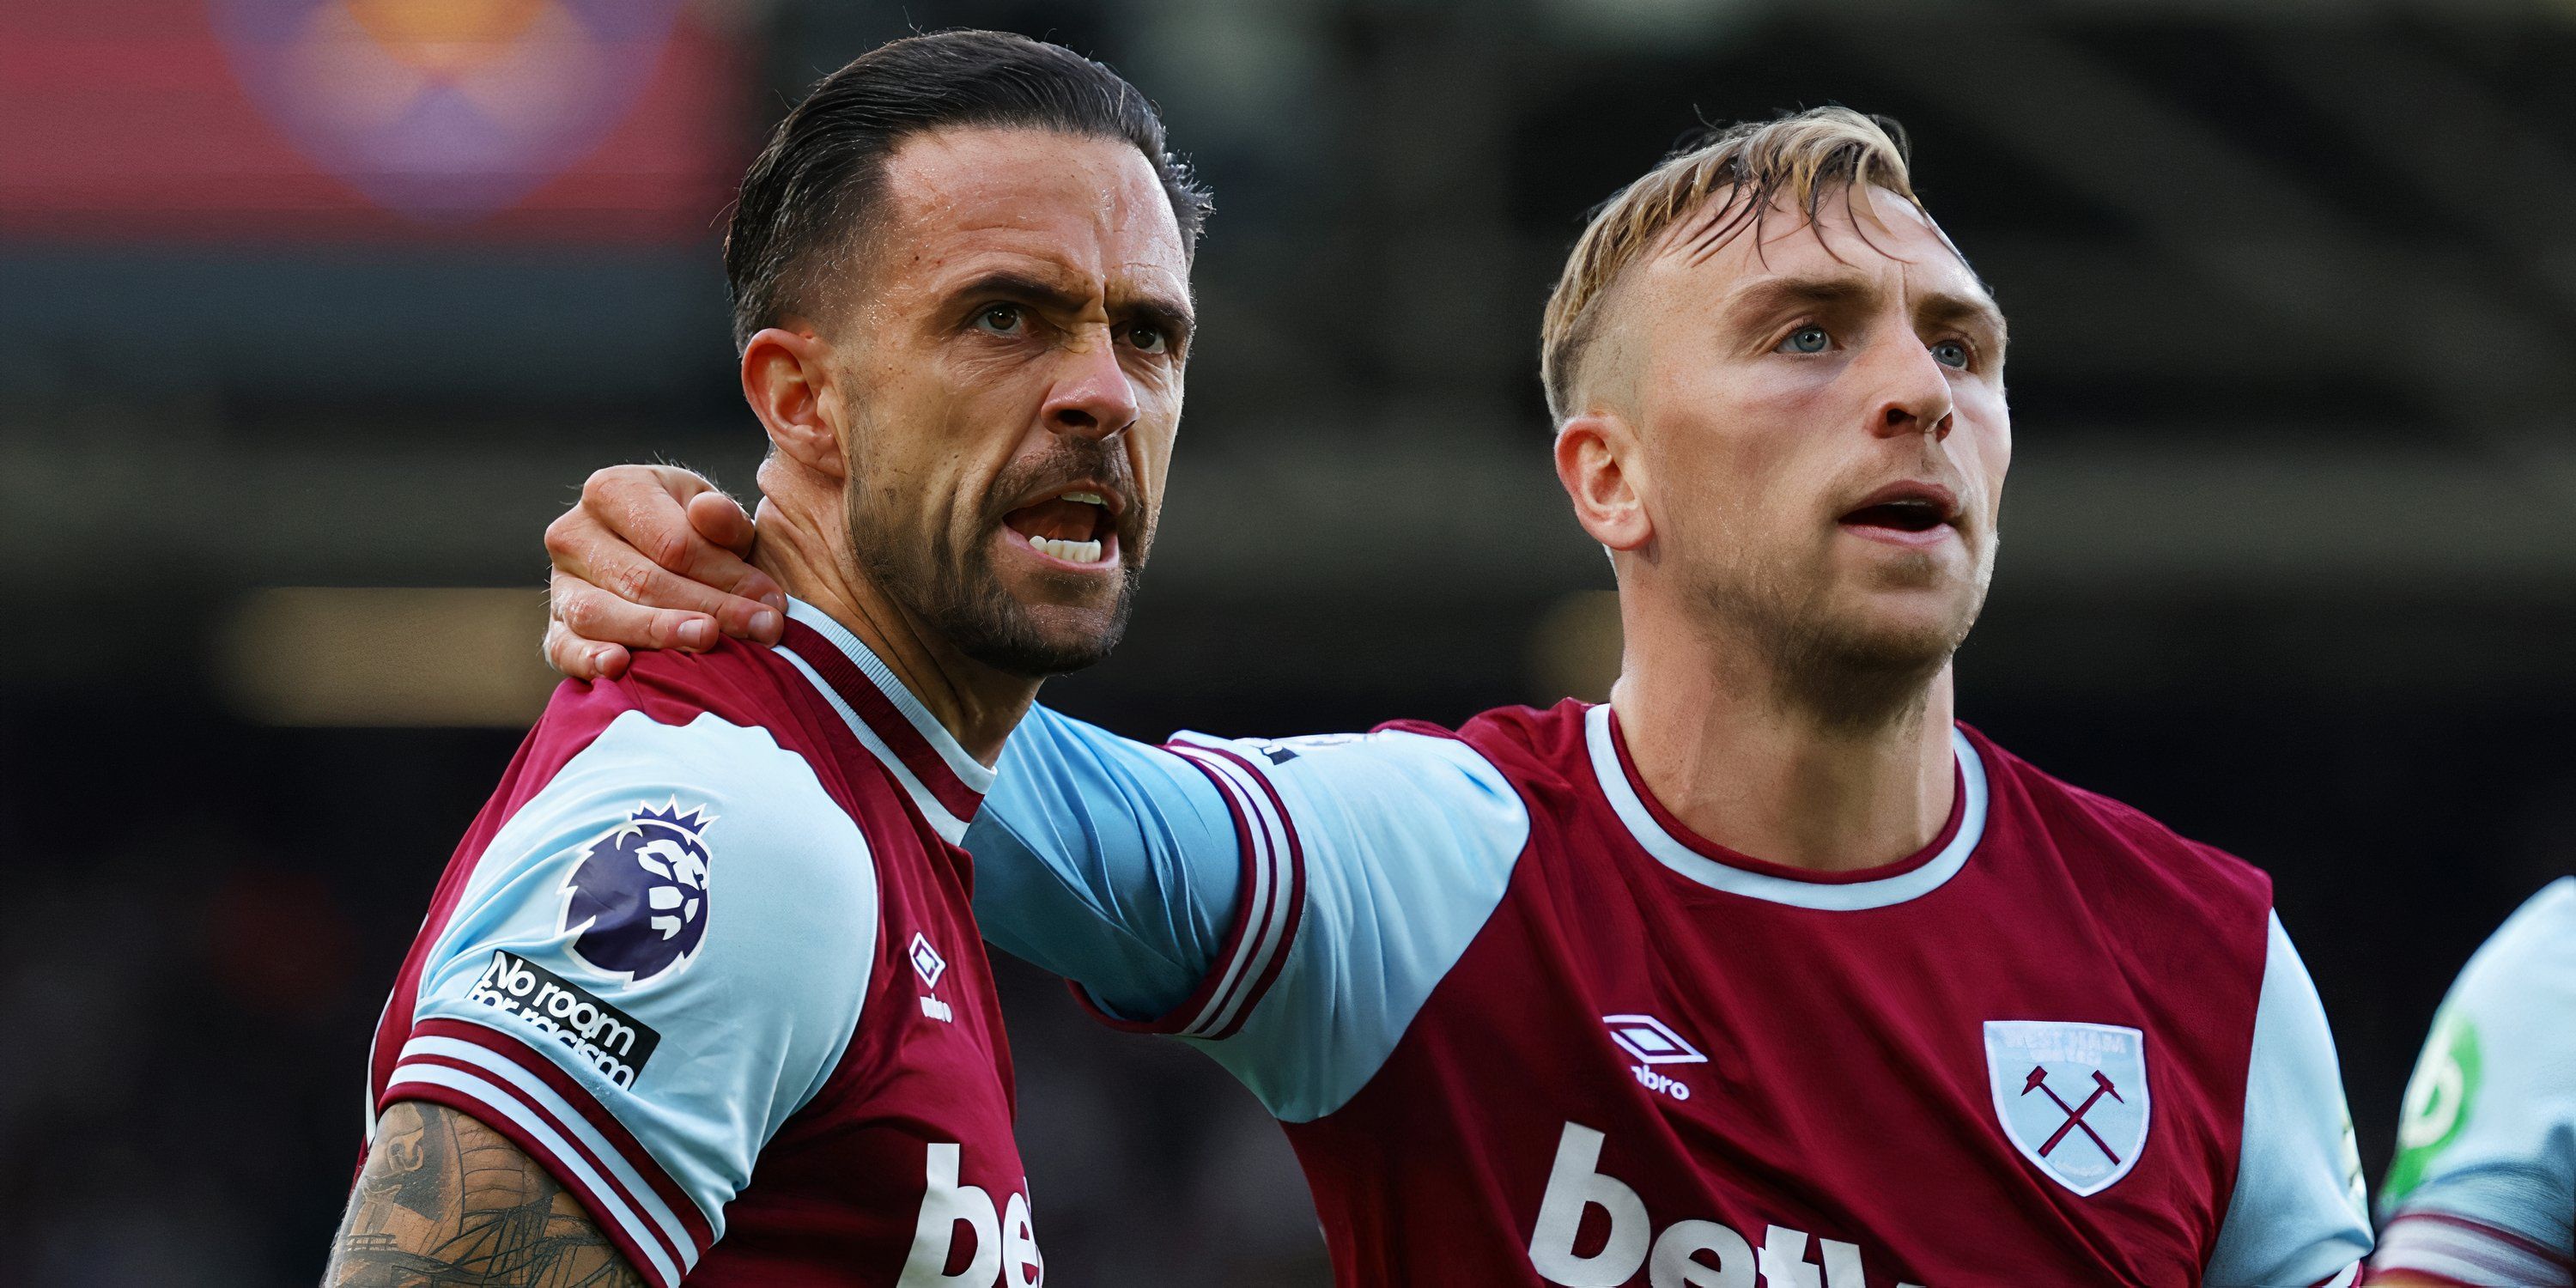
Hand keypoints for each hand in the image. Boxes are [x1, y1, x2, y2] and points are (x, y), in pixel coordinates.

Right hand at [544, 464, 786, 680]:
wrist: (666, 561)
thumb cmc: (698, 536)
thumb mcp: (717, 518)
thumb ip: (722, 518)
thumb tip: (710, 514)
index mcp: (612, 490)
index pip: (672, 543)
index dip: (726, 575)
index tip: (772, 601)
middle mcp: (574, 533)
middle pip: (642, 580)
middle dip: (709, 608)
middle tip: (761, 630)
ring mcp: (560, 583)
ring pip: (600, 614)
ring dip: (658, 633)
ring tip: (707, 643)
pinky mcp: (555, 628)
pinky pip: (563, 648)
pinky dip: (588, 660)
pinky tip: (620, 667)